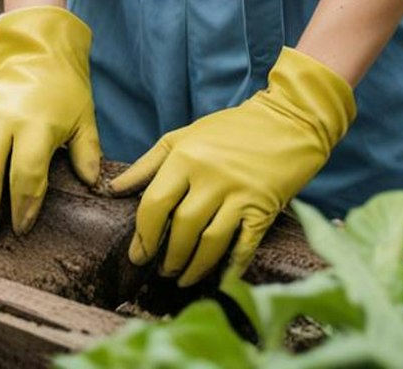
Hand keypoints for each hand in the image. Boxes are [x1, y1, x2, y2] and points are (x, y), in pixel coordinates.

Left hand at [108, 46, 355, 287]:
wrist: (288, 120)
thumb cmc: (233, 128)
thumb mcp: (186, 136)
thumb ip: (149, 163)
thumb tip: (114, 189)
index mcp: (186, 156)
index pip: (154, 204)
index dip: (143, 235)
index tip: (139, 254)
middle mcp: (210, 176)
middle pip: (181, 228)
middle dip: (168, 257)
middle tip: (162, 270)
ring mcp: (238, 193)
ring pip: (209, 243)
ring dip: (193, 267)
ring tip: (183, 277)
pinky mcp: (263, 208)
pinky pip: (242, 246)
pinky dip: (231, 268)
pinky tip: (220, 280)